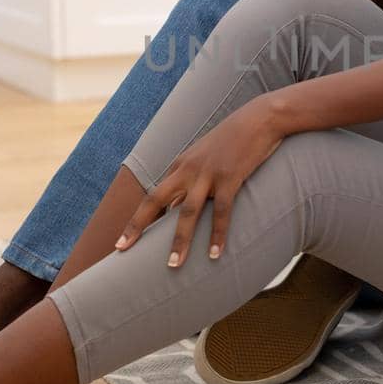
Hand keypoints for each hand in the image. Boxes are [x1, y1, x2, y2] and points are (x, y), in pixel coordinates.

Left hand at [114, 99, 287, 267]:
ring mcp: (208, 173)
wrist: (260, 118)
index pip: (154, 197)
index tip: (123, 241)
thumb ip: (193, 181)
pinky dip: (217, 234)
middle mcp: (188, 169)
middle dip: (137, 226)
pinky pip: (221, 211)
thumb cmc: (235, 140)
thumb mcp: (208, 157)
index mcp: (180, 165)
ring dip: (179, 240)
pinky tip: (215, 253)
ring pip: (187, 211)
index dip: (138, 220)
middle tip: (122, 250)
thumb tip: (181, 209)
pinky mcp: (230, 177)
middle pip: (155, 200)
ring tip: (174, 265)